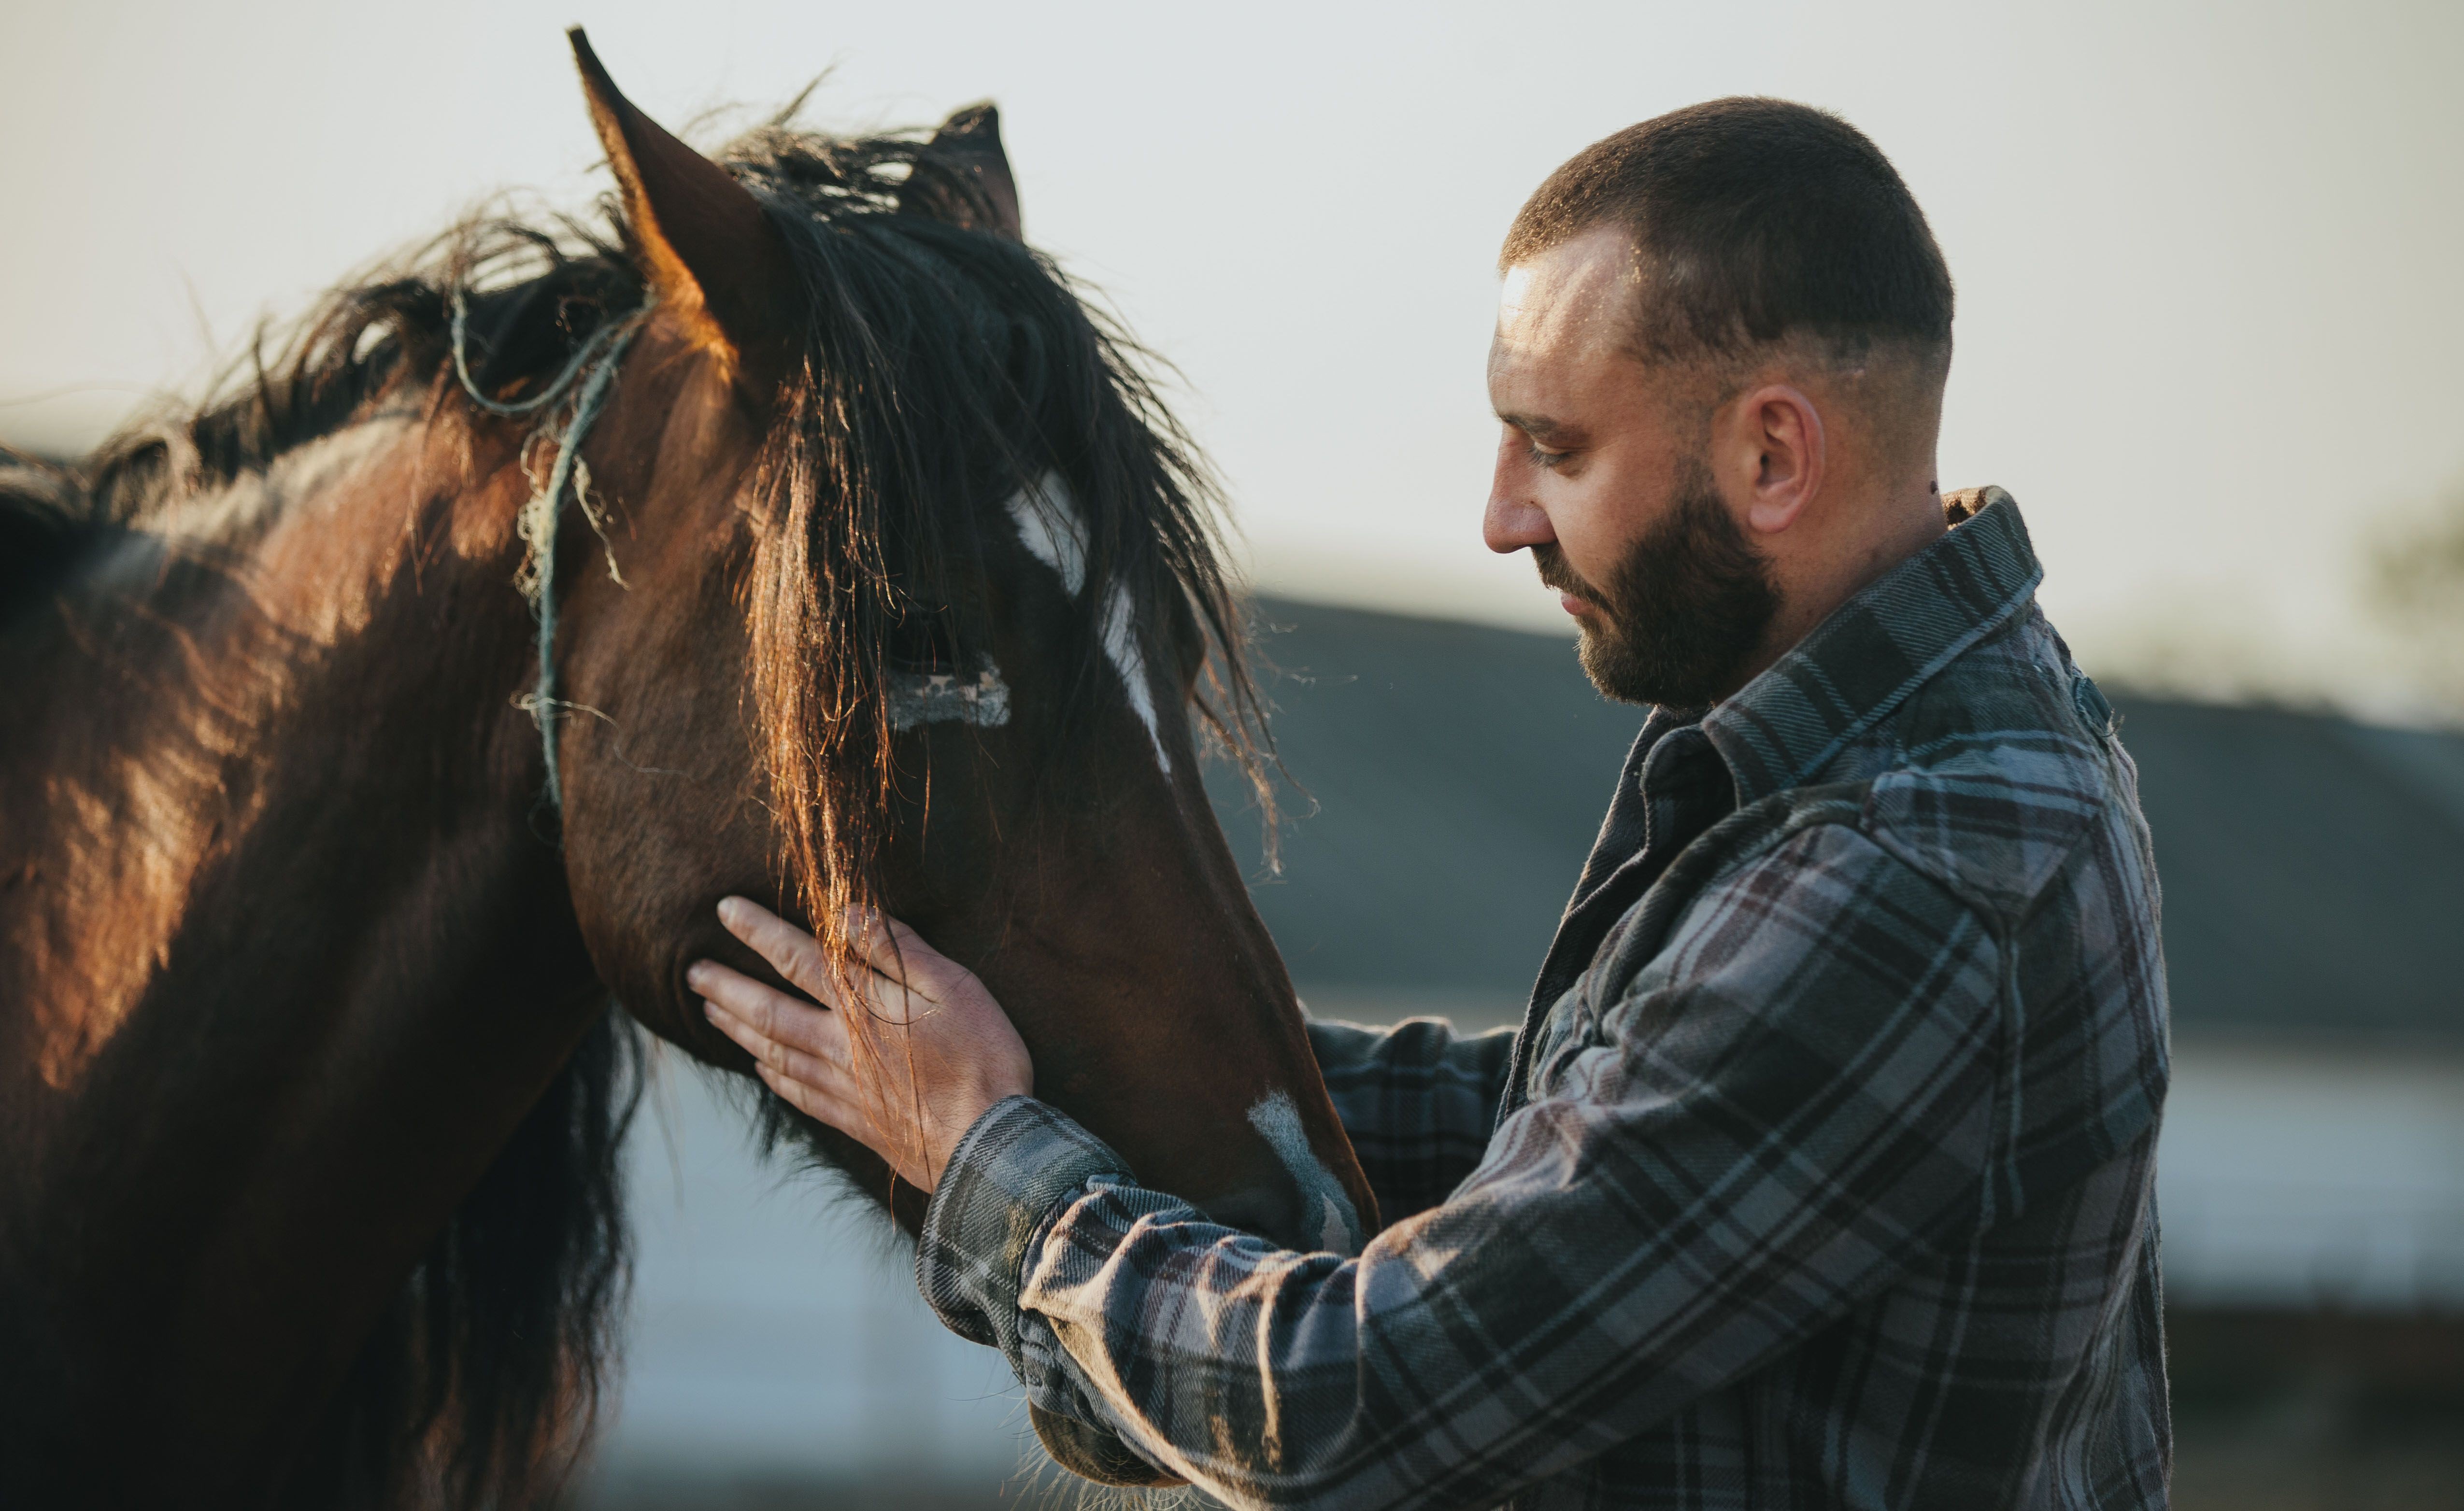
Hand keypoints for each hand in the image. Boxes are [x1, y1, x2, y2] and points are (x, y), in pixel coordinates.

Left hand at [688, 897, 1033, 1191]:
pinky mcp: (854, 1120)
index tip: (725, 911)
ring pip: (774, 1053)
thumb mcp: (953, 987)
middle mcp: (839, 1047)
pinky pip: (797, 1094)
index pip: (798, 959)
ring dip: (737, 1029)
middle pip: (768, 1012)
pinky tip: (760, 1068)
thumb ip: (897, 950)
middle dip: (727, 988)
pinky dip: (772, 1076)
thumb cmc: (981, 1057)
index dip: (759, 932)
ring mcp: (842, 1087)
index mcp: (862, 1008)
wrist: (987, 1145)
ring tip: (710, 1011)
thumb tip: (846, 914)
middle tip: (693, 972)